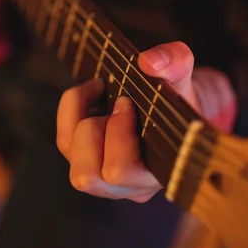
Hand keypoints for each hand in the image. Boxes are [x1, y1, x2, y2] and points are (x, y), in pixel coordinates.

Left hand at [56, 41, 235, 201]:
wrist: (169, 104)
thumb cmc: (177, 95)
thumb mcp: (182, 73)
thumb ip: (176, 62)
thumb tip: (148, 62)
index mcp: (158, 172)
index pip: (122, 171)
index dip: (116, 135)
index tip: (128, 101)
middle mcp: (131, 185)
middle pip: (89, 175)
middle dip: (96, 129)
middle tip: (118, 102)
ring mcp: (107, 181)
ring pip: (74, 165)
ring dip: (80, 123)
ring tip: (101, 94)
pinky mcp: (88, 165)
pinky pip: (65, 144)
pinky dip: (71, 113)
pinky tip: (92, 94)